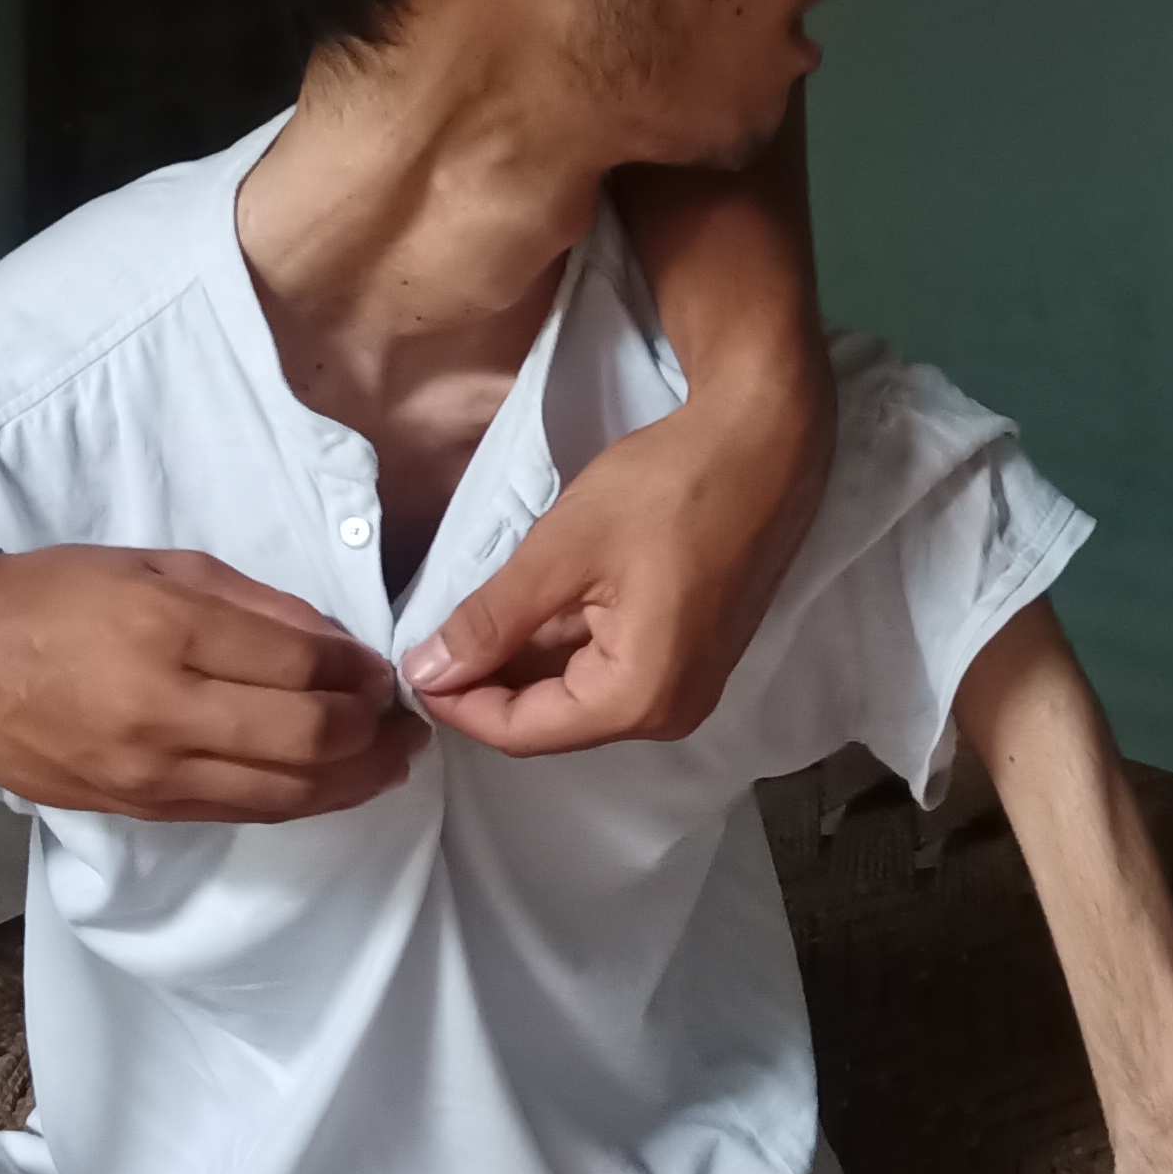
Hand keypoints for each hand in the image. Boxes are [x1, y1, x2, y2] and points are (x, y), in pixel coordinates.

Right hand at [0, 546, 416, 820]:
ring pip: (286, 792)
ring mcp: (154, 773)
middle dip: (373, 730)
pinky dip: (302, 801)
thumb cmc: (58, 595)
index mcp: (170, 631)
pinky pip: (244, 814)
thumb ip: (254, 603)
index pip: (301, 665)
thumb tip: (334, 643)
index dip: (360, 671)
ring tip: (391, 760)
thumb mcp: (159, 564)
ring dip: (355, 779)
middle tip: (401, 717)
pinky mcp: (143, 811)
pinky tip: (334, 784)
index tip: (382, 668)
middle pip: (309, 737)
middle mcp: (167, 710)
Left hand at [404, 376, 830, 753]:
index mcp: (637, 699)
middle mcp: (668, 712)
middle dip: (487, 683)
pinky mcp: (692, 654)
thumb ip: (491, 621)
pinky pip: (610, 667)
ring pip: (578, 692)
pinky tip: (531, 602)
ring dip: (522, 660)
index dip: (456, 703)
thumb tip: (426, 673)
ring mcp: (686, 685)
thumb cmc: (668, 490)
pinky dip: (562, 643)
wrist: (765, 441)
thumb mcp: (562, 551)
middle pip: (551, 718)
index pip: (520, 731)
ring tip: (472, 612)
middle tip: (429, 635)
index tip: (407, 665)